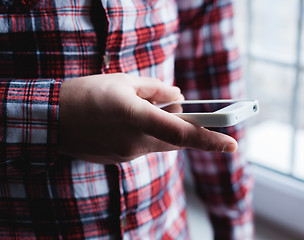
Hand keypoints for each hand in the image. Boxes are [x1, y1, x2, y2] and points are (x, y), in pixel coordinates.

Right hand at [58, 73, 237, 163]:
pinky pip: (142, 148)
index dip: (209, 139)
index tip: (232, 144)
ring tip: (140, 110)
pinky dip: (145, 136)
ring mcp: (126, 155)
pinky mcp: (119, 160)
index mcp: (136, 117)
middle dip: (183, 127)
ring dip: (161, 129)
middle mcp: (134, 142)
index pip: (181, 132)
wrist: (51, 117)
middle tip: (179, 111)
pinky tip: (127, 123)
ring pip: (159, 144)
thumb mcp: (125, 82)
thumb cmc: (87, 93)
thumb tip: (180, 99)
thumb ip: (158, 90)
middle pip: (175, 139)